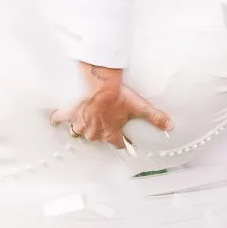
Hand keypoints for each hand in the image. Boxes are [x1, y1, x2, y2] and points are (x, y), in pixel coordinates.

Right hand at [50, 64, 172, 148]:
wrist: (100, 83)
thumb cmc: (117, 96)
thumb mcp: (139, 107)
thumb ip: (155, 118)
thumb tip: (169, 126)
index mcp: (110, 133)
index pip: (118, 143)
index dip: (122, 141)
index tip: (124, 140)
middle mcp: (94, 132)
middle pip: (97, 136)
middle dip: (100, 130)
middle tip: (104, 120)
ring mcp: (80, 124)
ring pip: (79, 130)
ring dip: (82, 125)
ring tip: (85, 118)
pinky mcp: (69, 113)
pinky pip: (59, 119)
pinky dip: (58, 118)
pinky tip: (56, 116)